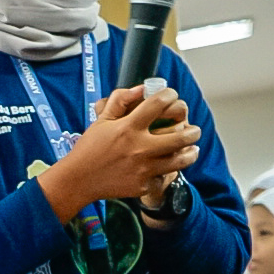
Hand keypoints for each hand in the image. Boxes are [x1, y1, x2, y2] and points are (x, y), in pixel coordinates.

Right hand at [37, 86, 200, 221]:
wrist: (78, 181)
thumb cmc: (88, 149)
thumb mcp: (100, 121)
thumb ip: (120, 101)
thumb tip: (140, 88)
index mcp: (128, 128)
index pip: (158, 104)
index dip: (170, 95)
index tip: (172, 96)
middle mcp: (139, 147)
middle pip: (180, 136)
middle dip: (193, 131)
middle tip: (194, 130)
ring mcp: (143, 168)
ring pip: (180, 159)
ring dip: (191, 153)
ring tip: (192, 149)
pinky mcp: (142, 185)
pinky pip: (163, 177)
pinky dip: (168, 171)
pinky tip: (168, 167)